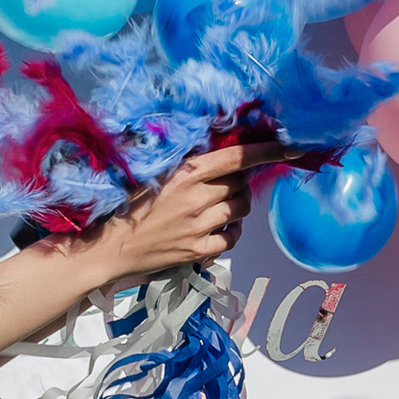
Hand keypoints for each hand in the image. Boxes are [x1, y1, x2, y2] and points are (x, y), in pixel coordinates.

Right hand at [78, 141, 252, 285]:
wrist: (108, 246)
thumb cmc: (128, 205)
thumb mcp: (154, 173)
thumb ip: (187, 163)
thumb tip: (222, 150)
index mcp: (185, 172)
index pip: (237, 158)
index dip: (266, 151)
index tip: (289, 147)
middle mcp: (196, 198)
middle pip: (240, 183)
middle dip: (237, 181)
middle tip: (219, 184)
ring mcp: (198, 227)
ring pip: (240, 209)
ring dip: (235, 205)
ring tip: (216, 206)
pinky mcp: (197, 250)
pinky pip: (233, 238)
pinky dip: (231, 231)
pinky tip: (217, 227)